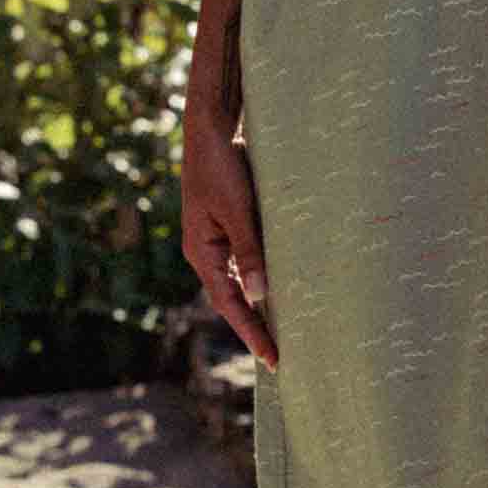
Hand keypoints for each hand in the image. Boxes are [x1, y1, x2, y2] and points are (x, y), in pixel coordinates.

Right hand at [181, 112, 277, 368]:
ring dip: (260, 304)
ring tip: (284, 328)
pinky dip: (262, 276)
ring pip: (241, 280)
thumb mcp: (238, 210)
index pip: (230, 303)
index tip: (272, 358)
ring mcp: (217, 238)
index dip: (251, 332)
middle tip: (280, 355)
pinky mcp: (229, 223)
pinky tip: (280, 285)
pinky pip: (246, 259)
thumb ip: (249, 251)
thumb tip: (260, 295)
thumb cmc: (221, 167)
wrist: (211, 129)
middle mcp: (207, 251)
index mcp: (203, 252)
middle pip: (233, 298)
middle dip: (255, 326)